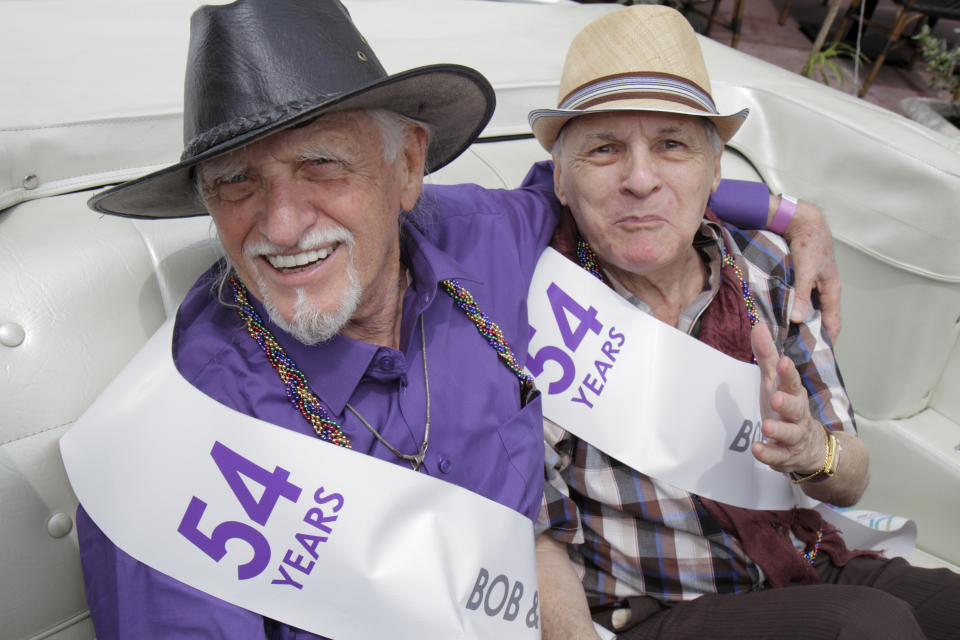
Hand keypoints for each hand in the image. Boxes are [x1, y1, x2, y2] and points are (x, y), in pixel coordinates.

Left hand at [749, 324, 825, 473]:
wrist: (812, 447)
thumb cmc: (788, 408)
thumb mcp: (775, 381)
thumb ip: (767, 356)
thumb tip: (758, 326)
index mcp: (793, 394)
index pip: (792, 382)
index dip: (789, 373)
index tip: (784, 362)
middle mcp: (797, 415)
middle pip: (795, 408)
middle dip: (787, 402)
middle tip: (777, 398)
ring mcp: (794, 436)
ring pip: (790, 433)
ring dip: (779, 430)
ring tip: (767, 427)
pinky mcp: (787, 455)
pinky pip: (779, 456)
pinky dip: (769, 454)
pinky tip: (758, 449)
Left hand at [781, 200, 841, 342]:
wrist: (803, 223)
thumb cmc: (809, 245)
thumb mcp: (805, 272)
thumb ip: (802, 296)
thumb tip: (798, 320)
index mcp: (832, 291)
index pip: (833, 324)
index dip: (827, 341)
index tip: (817, 358)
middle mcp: (826, 291)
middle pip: (822, 320)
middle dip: (812, 336)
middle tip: (799, 353)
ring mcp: (815, 286)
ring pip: (810, 311)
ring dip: (802, 324)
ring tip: (789, 341)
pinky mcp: (804, 281)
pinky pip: (801, 301)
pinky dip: (794, 311)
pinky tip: (783, 319)